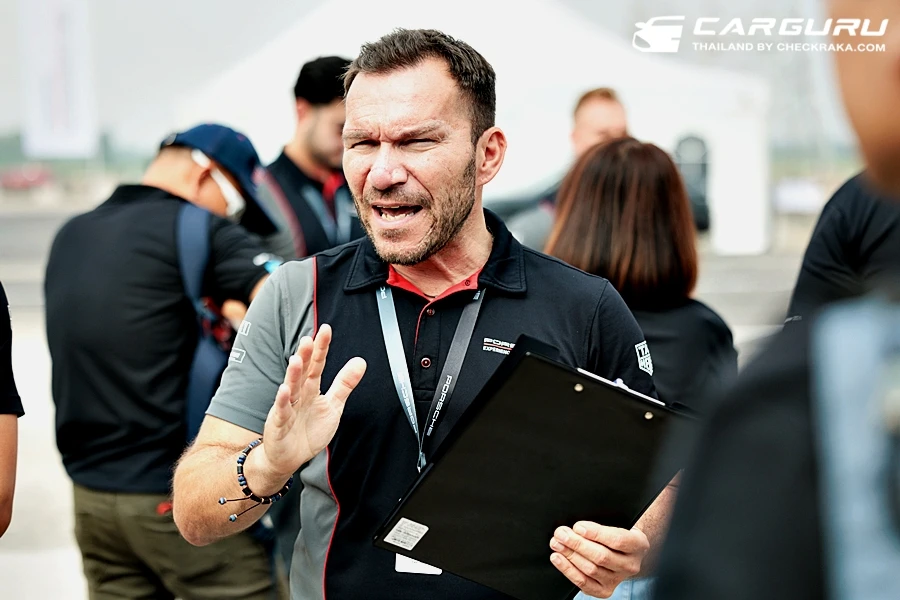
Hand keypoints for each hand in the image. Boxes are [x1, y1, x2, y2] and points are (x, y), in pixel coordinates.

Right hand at [258, 324, 366, 481]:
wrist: (289, 458)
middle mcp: (298, 394)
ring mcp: (287, 408)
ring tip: (297, 359)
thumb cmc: (309, 430)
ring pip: (290, 388)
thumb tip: (361, 361)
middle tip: (308, 338)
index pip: (317, 364)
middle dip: (305, 355)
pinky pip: (280, 411)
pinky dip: (282, 401)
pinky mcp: (279, 424)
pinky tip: (284, 390)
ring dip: (293, 374)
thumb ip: (344, 384)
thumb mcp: (333, 406)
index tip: (325, 330)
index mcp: (311, 388)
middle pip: (302, 372)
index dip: (321, 348)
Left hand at [549, 522, 649, 598]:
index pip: (617, 540)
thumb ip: (601, 526)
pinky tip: (558, 559)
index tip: (578, 526)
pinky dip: (568, 570)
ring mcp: (618, 579)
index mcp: (638, 544)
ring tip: (557, 544)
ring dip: (570, 556)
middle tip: (561, 534)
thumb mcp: (618, 524)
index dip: (595, 534)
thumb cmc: (617, 534)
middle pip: (601, 556)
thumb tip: (576, 527)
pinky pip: (585, 583)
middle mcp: (631, 565)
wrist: (625, 553)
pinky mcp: (606, 590)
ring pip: (591, 570)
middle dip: (577, 544)